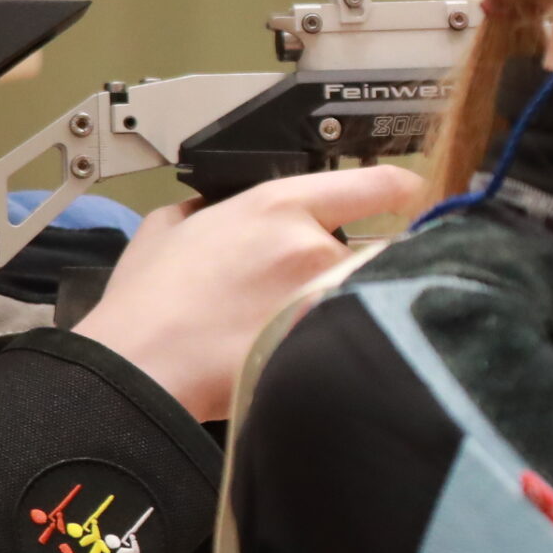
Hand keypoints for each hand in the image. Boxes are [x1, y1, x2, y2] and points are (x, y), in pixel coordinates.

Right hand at [74, 165, 422, 421]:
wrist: (138, 368)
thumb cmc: (147, 308)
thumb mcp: (168, 229)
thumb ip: (211, 206)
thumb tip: (224, 205)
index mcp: (276, 206)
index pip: (376, 184)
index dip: (404, 190)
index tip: (414, 196)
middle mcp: (311, 244)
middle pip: (378, 249)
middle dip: (359, 268)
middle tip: (317, 293)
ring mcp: (321, 295)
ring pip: (367, 293)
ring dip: (347, 307)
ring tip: (294, 328)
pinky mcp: (323, 340)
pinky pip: (353, 332)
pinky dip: (338, 340)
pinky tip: (299, 351)